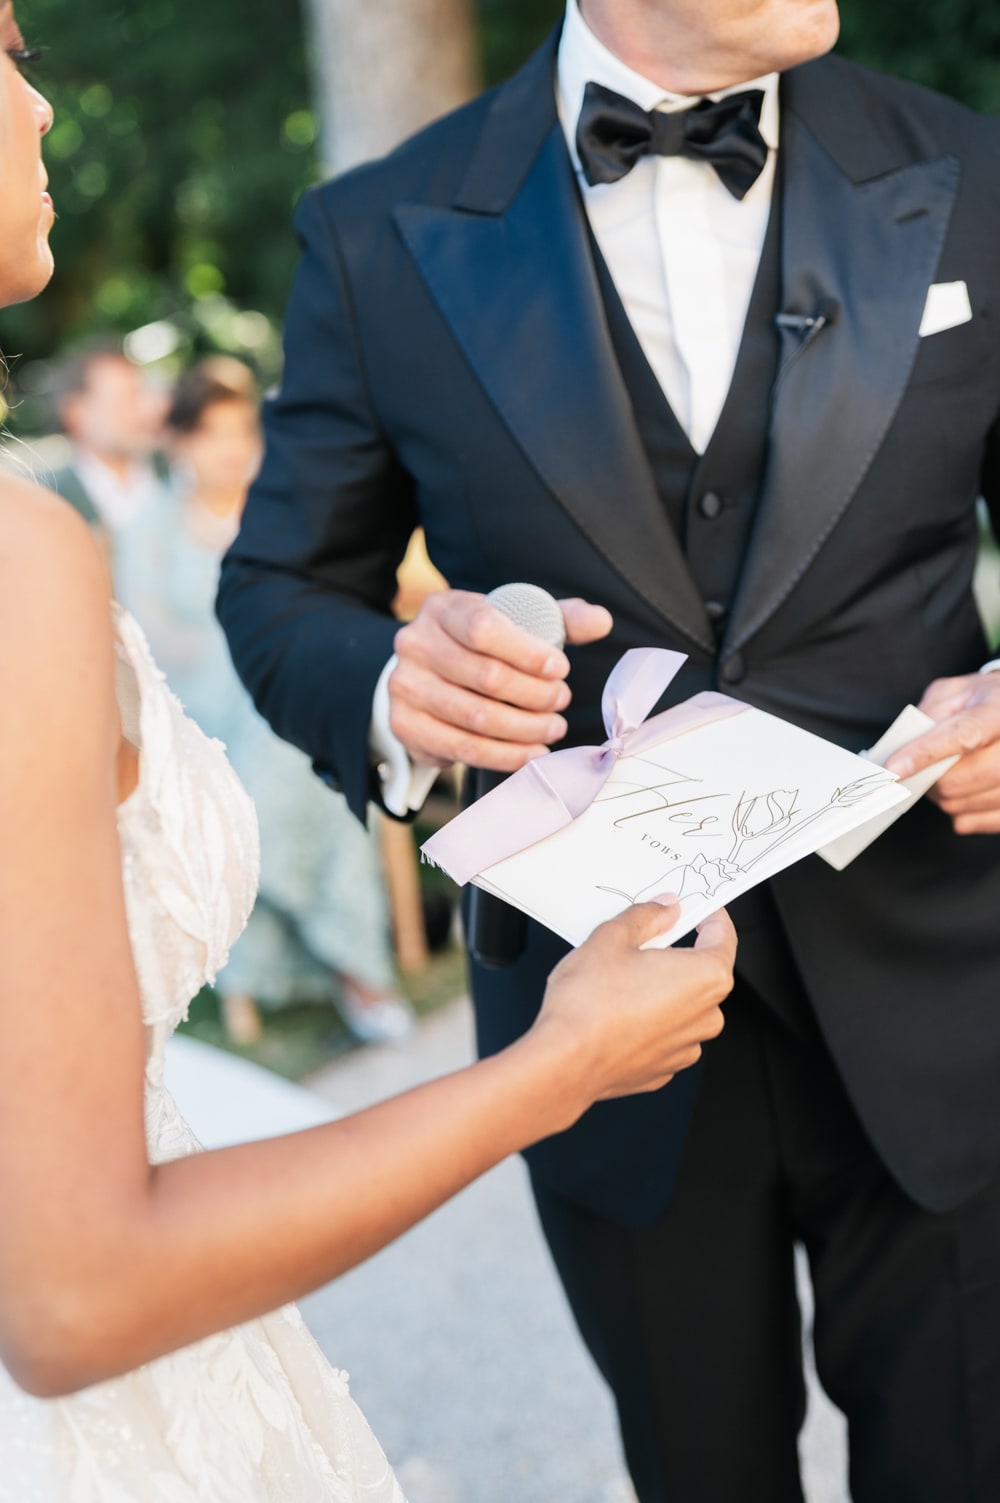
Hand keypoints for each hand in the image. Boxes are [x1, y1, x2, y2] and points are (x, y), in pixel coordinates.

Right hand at [388, 589, 612, 772]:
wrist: (429, 674)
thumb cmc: (481, 646)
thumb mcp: (515, 622)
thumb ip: (559, 619)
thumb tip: (601, 621)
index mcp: (443, 609)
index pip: (485, 628)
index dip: (528, 653)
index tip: (560, 669)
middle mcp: (415, 644)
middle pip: (486, 677)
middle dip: (536, 695)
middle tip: (561, 701)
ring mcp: (405, 687)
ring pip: (477, 718)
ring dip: (526, 729)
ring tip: (553, 728)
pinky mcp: (405, 725)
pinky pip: (463, 748)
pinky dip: (504, 756)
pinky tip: (530, 752)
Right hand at [533, 901, 736, 1111]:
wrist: (566, 1061)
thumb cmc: (589, 1005)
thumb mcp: (612, 938)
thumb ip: (646, 916)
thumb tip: (665, 908)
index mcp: (705, 976)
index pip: (723, 936)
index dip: (710, 916)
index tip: (697, 908)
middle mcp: (706, 1015)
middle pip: (703, 972)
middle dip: (677, 954)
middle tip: (644, 941)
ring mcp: (687, 1046)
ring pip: (684, 1004)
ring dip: (662, 988)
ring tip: (622, 980)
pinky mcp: (665, 1067)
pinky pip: (666, 1032)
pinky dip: (650, 1018)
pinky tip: (619, 1011)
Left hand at [884, 670, 999, 833]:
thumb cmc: (986, 700)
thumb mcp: (956, 692)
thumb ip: (929, 713)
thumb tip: (903, 747)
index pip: (963, 735)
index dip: (925, 754)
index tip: (894, 768)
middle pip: (957, 780)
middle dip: (926, 779)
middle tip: (920, 768)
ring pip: (962, 805)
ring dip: (943, 796)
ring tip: (947, 774)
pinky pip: (979, 822)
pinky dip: (963, 813)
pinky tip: (966, 793)